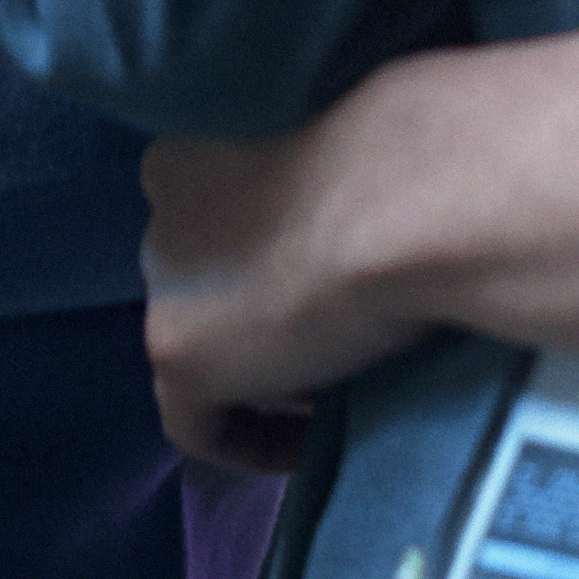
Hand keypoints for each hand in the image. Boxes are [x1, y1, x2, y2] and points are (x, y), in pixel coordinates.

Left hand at [134, 34, 578, 475]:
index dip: (271, 250)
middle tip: (336, 334)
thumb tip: (393, 193)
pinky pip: (199, 423)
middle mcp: (162, 202)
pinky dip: (252, 440)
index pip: (218, 207)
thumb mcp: (366, 135)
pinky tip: (314, 444)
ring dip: (263, 368)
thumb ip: (347, 164)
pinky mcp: (179, 354)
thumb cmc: (416, 142)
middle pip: (206, 273)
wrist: (414, 190)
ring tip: (336, 388)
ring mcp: (164, 280)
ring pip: (206, 342)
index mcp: (196, 136)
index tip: (329, 276)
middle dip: (261, 305)